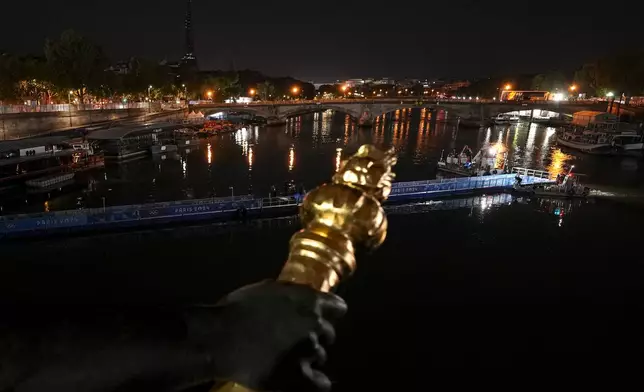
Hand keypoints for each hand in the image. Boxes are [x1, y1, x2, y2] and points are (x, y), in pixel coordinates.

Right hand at [186, 281, 346, 391]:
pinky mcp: (299, 374)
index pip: (338, 307)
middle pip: (329, 333)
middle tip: (296, 340)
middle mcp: (315, 324)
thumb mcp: (266, 289)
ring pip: (320, 356)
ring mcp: (309, 350)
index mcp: (309, 300)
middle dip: (316, 336)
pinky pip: (320, 384)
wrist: (221, 337)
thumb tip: (297, 295)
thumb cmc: (238, 309)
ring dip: (309, 357)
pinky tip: (309, 382)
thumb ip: (289, 293)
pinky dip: (317, 383)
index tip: (322, 316)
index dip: (330, 312)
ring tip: (289, 359)